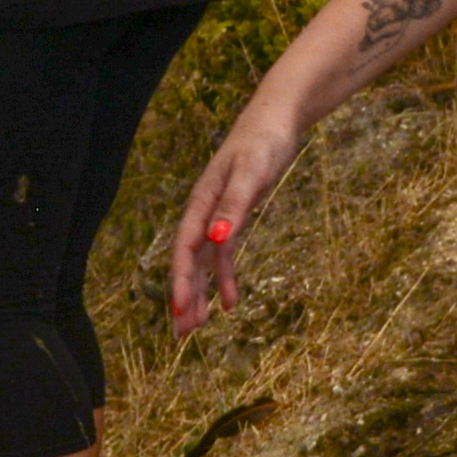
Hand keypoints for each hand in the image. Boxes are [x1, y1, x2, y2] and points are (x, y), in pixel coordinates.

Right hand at [167, 99, 305, 334]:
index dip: (182, 281)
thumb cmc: (262, 144)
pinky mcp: (235, 217)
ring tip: (198, 327)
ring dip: (202, 293)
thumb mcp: (251, 174)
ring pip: (205, 263)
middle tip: (181, 334)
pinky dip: (226, 279)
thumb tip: (216, 240)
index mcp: (202, 203)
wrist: (276, 122)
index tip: (182, 311)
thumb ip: (233, 207)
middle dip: (184, 296)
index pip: (185, 249)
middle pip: (189, 262)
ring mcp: (219, 217)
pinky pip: (225, 255)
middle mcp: (204, 214)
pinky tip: (232, 303)